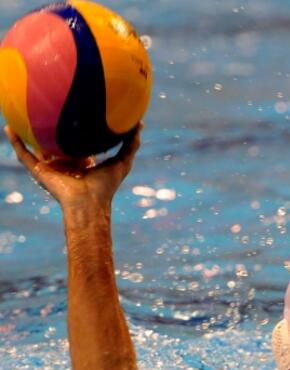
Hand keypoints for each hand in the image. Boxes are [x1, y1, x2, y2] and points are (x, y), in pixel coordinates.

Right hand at [5, 124, 141, 211]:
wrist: (88, 203)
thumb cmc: (106, 186)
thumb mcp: (122, 162)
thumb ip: (130, 144)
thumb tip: (139, 124)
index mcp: (82, 163)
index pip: (78, 144)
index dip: (76, 131)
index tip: (76, 113)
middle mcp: (65, 164)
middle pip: (55, 145)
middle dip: (50, 130)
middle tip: (47, 108)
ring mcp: (50, 167)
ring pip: (36, 147)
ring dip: (27, 133)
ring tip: (21, 114)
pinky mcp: (38, 171)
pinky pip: (23, 154)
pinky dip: (15, 142)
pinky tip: (8, 128)